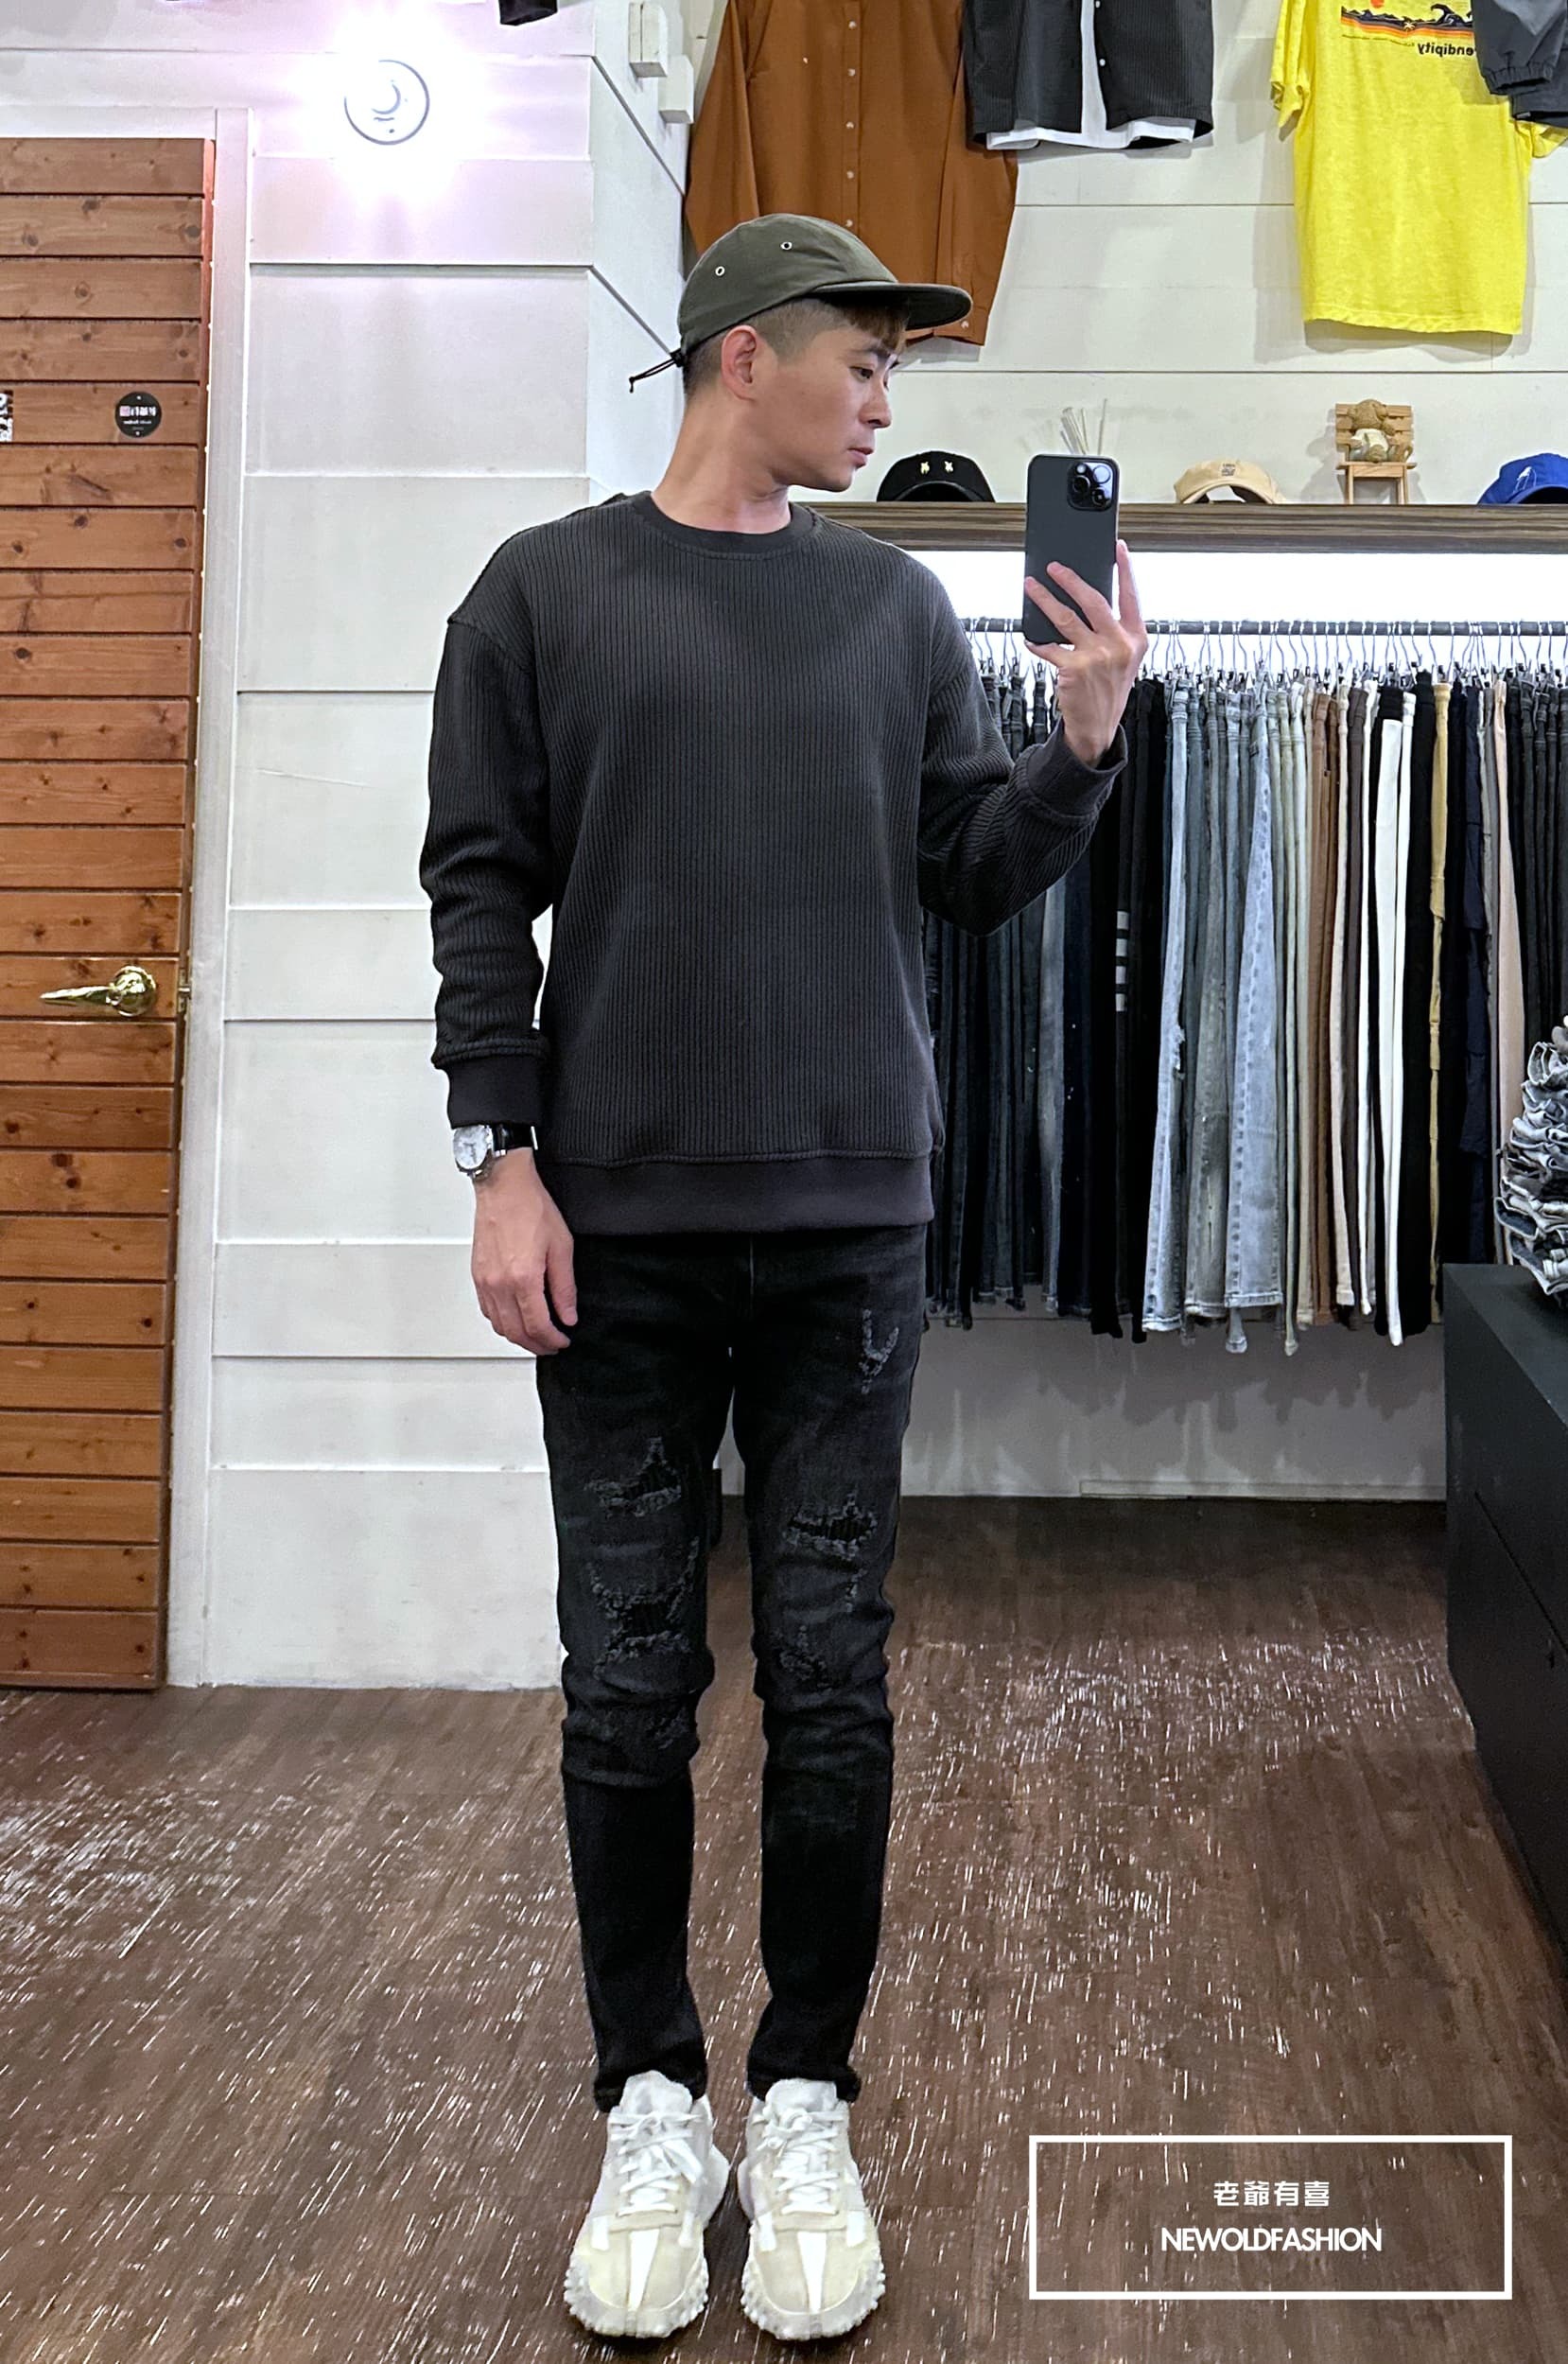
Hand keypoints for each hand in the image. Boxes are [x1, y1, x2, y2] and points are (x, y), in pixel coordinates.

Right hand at [471, 1154, 577, 1353]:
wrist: (503, 1186)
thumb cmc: (531, 1208)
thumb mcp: (562, 1247)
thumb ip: (565, 1287)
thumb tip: (567, 1314)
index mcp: (523, 1277)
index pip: (537, 1325)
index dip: (552, 1340)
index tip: (562, 1341)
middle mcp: (499, 1283)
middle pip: (515, 1332)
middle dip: (536, 1345)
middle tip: (551, 1346)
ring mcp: (485, 1280)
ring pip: (499, 1325)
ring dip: (518, 1337)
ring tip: (535, 1337)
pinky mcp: (477, 1274)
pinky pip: (487, 1310)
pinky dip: (502, 1322)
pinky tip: (514, 1319)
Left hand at [1023, 540, 1148, 766]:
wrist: (1098, 727)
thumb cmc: (1108, 690)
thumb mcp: (1123, 659)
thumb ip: (1113, 631)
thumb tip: (1084, 602)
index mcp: (1136, 638)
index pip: (1131, 596)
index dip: (1125, 569)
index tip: (1117, 547)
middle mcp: (1120, 644)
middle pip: (1093, 599)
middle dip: (1070, 579)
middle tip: (1055, 567)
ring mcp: (1098, 656)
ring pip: (1065, 617)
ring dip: (1044, 599)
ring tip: (1031, 587)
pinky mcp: (1075, 668)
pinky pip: (1050, 647)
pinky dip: (1037, 642)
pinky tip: (1031, 638)